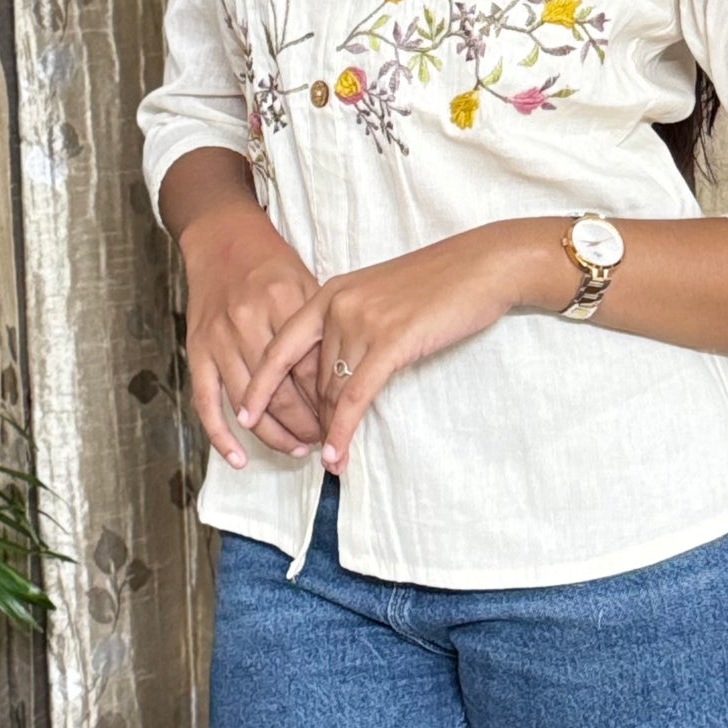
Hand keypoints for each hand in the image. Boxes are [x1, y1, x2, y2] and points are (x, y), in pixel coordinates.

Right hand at [178, 199, 328, 468]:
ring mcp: (219, 338)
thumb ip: (321, 329)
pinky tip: (239, 458)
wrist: (222, 239)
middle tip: (323, 440)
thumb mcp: (306, 284)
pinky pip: (206, 402)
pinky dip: (221, 436)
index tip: (342, 420)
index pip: (311, 369)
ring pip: (248, 404)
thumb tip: (343, 381)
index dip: (330, 402)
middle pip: (282, 392)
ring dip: (275, 434)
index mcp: (284, 303)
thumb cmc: (272, 264)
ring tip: (298, 448)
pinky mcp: (197, 349)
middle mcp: (249, 322)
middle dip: (306, 425)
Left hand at [235, 224, 541, 473]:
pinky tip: (337, 455)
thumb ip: (352, 325)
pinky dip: (343, 431)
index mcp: (330, 293)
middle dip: (308, 419)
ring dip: (330, 431)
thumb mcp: (380, 297)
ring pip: (332, 392)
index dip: (260, 384)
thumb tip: (338, 369)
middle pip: (310, 378)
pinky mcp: (391, 342)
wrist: (481, 266)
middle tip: (304, 451)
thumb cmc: (438, 283)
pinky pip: (356, 397)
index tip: (245, 413)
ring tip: (330, 461)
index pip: (280, 346)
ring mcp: (363, 322)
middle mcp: (337, 305)